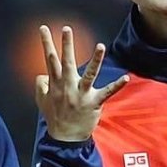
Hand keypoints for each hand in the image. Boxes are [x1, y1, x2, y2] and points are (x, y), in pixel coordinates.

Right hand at [34, 25, 126, 143]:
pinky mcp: (94, 102)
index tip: (45, 28)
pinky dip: (117, 85)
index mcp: (55, 83)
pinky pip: (107, 92)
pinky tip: (126, 78)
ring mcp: (81, 94)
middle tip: (67, 28)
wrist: (65, 138)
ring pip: (89, 74)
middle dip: (67, 45)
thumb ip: (41, 85)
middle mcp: (68, 86)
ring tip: (101, 46)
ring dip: (95, 60)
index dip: (47, 43)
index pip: (50, 59)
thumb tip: (42, 74)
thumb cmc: (54, 118)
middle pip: (66, 62)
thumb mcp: (41, 101)